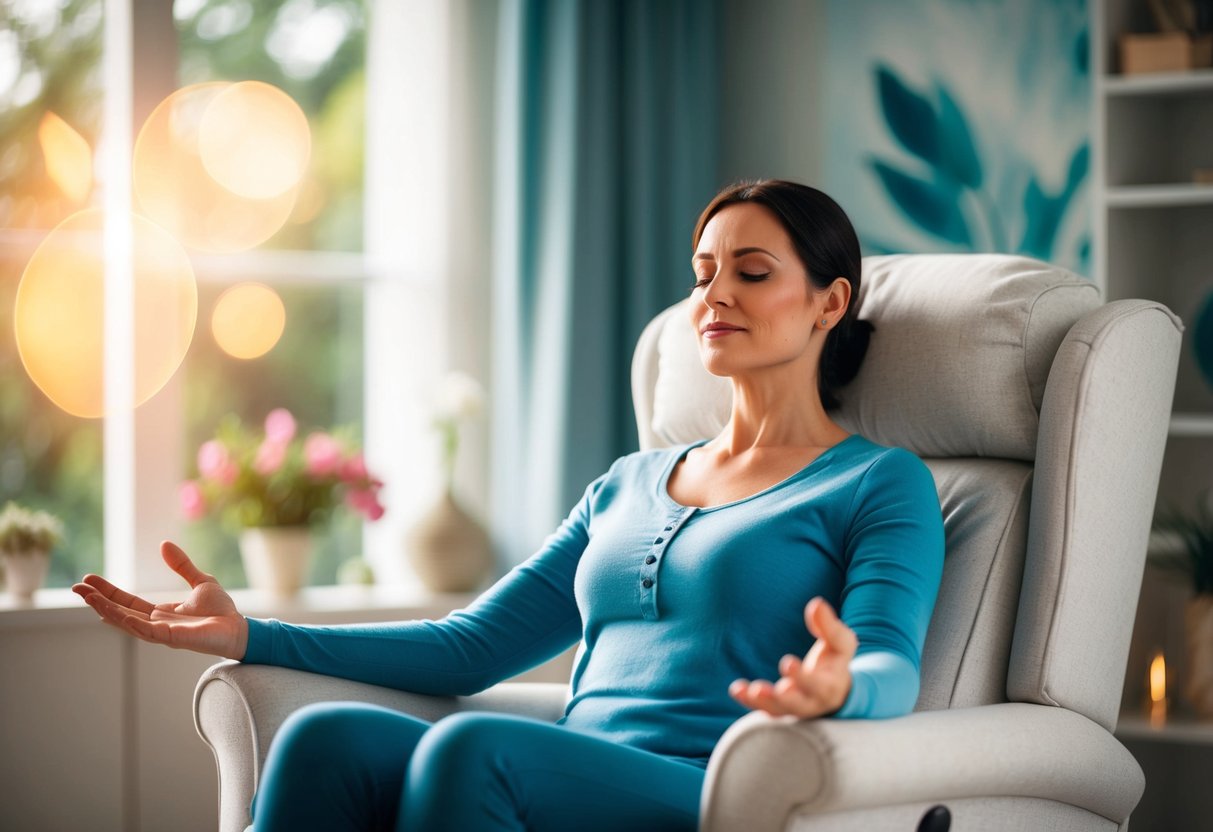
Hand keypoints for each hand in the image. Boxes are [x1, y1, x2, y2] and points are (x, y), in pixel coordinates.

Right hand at [73, 541, 248, 659]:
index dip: (109, 591)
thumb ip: (181, 565)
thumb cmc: (221, 610)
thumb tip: (163, 544)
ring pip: (127, 622)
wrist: (239, 627)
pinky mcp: (171, 638)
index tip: (89, 580)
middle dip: (98, 601)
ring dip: (107, 610)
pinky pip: (145, 631)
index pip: (128, 601)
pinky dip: (128, 623)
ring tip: (88, 598)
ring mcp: (161, 632)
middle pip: (121, 611)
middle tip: (77, 588)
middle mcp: (156, 623)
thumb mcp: (200, 580)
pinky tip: (113, 614)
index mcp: (160, 612)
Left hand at [729, 596, 856, 717]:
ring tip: (747, 689)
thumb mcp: (841, 643)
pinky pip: (765, 709)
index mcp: (830, 686)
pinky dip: (750, 702)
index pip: (818, 685)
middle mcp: (812, 702)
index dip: (802, 676)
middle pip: (797, 704)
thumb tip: (816, 604)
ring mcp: (795, 708)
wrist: (836, 688)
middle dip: (781, 696)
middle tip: (761, 688)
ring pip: (779, 710)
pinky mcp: (780, 709)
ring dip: (762, 701)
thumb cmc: (835, 660)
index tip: (786, 662)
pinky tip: (736, 689)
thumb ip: (830, 626)